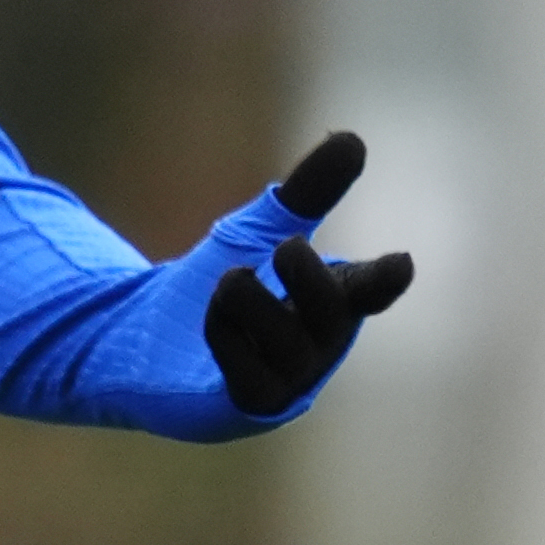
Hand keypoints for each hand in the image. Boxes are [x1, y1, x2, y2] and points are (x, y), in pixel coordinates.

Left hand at [203, 128, 415, 416]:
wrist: (144, 339)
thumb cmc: (216, 284)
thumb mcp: (257, 232)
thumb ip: (305, 194)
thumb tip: (353, 138)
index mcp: (333, 303)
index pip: (367, 291)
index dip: (382, 278)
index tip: (401, 263)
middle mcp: (318, 345)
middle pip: (330, 311)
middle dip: (308, 275)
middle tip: (284, 245)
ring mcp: (286, 381)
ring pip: (283, 342)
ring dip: (249, 299)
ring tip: (229, 278)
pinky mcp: (246, 405)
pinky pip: (246, 372)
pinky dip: (227, 335)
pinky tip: (211, 313)